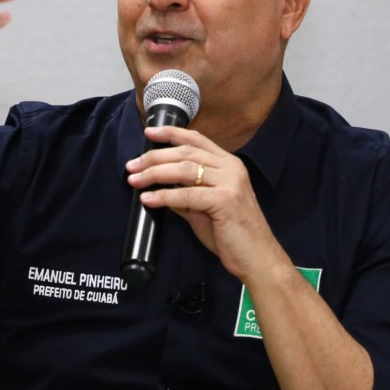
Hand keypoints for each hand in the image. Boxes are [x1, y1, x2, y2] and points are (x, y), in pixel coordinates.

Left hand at [125, 126, 290, 280]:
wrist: (257, 258)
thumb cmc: (232, 235)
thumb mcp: (205, 208)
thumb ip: (186, 194)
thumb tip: (160, 187)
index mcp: (229, 164)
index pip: (197, 140)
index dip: (171, 133)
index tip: (149, 131)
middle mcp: (232, 168)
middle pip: (186, 152)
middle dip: (154, 157)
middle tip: (132, 165)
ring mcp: (230, 183)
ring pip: (184, 169)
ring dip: (155, 173)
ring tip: (136, 179)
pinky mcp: (225, 200)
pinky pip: (187, 194)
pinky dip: (164, 196)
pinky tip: (149, 199)